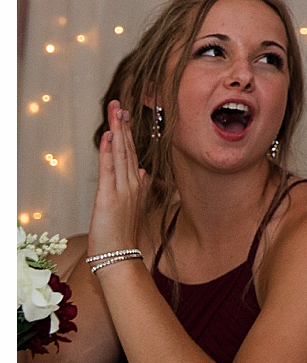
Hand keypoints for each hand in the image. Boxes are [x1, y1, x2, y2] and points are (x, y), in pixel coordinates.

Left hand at [89, 100, 150, 259]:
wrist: (121, 258)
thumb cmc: (122, 238)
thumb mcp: (131, 209)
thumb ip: (138, 188)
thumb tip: (143, 172)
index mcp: (137, 185)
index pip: (131, 154)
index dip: (127, 134)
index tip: (124, 116)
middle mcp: (133, 183)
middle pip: (127, 148)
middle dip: (122, 125)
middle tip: (118, 104)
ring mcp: (122, 189)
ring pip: (120, 154)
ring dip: (117, 130)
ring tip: (115, 111)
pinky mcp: (109, 197)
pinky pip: (109, 169)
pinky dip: (108, 151)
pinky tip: (108, 135)